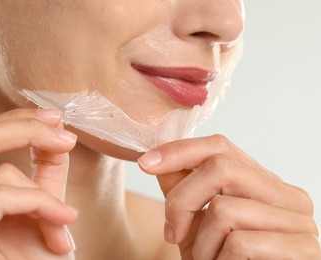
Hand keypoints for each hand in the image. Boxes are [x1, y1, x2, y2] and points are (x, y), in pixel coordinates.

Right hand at [0, 109, 77, 259]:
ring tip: (65, 221)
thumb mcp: (43, 212)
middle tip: (64, 134)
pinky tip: (61, 225)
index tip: (57, 119)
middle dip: (26, 127)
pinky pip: (0, 196)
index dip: (19, 120)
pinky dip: (39, 204)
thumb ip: (45, 176)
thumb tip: (56, 136)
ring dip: (44, 194)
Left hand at [138, 135, 319, 258]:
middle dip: (182, 199)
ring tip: (205, 258)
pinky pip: (239, 242)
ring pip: (224, 209)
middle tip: (172, 231)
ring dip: (200, 241)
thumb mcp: (195, 222)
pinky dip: (217, 259)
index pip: (221, 147)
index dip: (180, 151)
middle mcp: (287, 196)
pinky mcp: (301, 250)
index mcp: (264, 183)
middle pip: (221, 168)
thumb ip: (182, 188)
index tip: (146, 163)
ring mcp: (299, 222)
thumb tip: (158, 157)